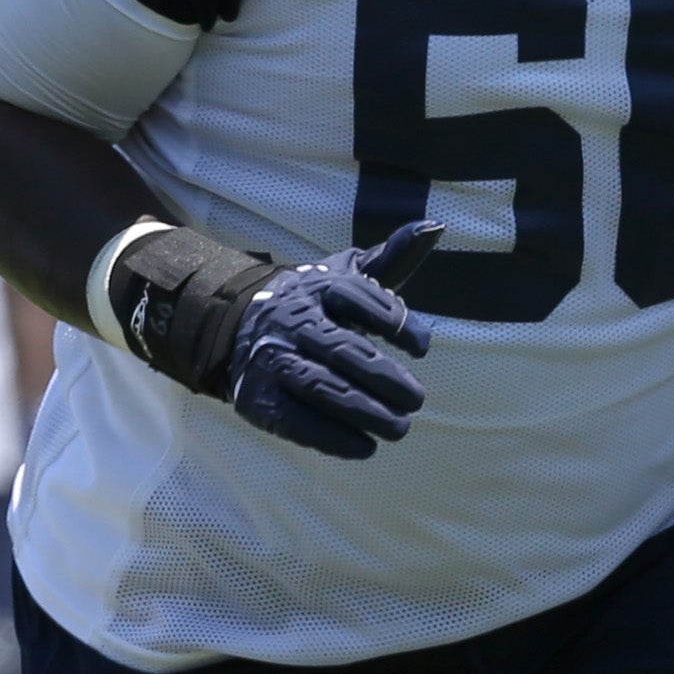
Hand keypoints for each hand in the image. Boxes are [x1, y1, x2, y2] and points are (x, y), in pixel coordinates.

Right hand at [225, 222, 438, 458]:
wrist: (239, 325)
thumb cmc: (315, 303)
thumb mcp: (349, 275)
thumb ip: (393, 258)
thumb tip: (435, 227)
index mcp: (317, 286)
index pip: (358, 297)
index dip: (393, 320)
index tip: (422, 347)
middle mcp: (292, 321)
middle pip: (342, 349)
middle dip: (384, 377)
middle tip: (417, 400)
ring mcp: (272, 360)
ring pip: (320, 387)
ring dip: (364, 411)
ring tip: (399, 427)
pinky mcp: (258, 397)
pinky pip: (296, 422)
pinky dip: (332, 438)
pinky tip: (364, 447)